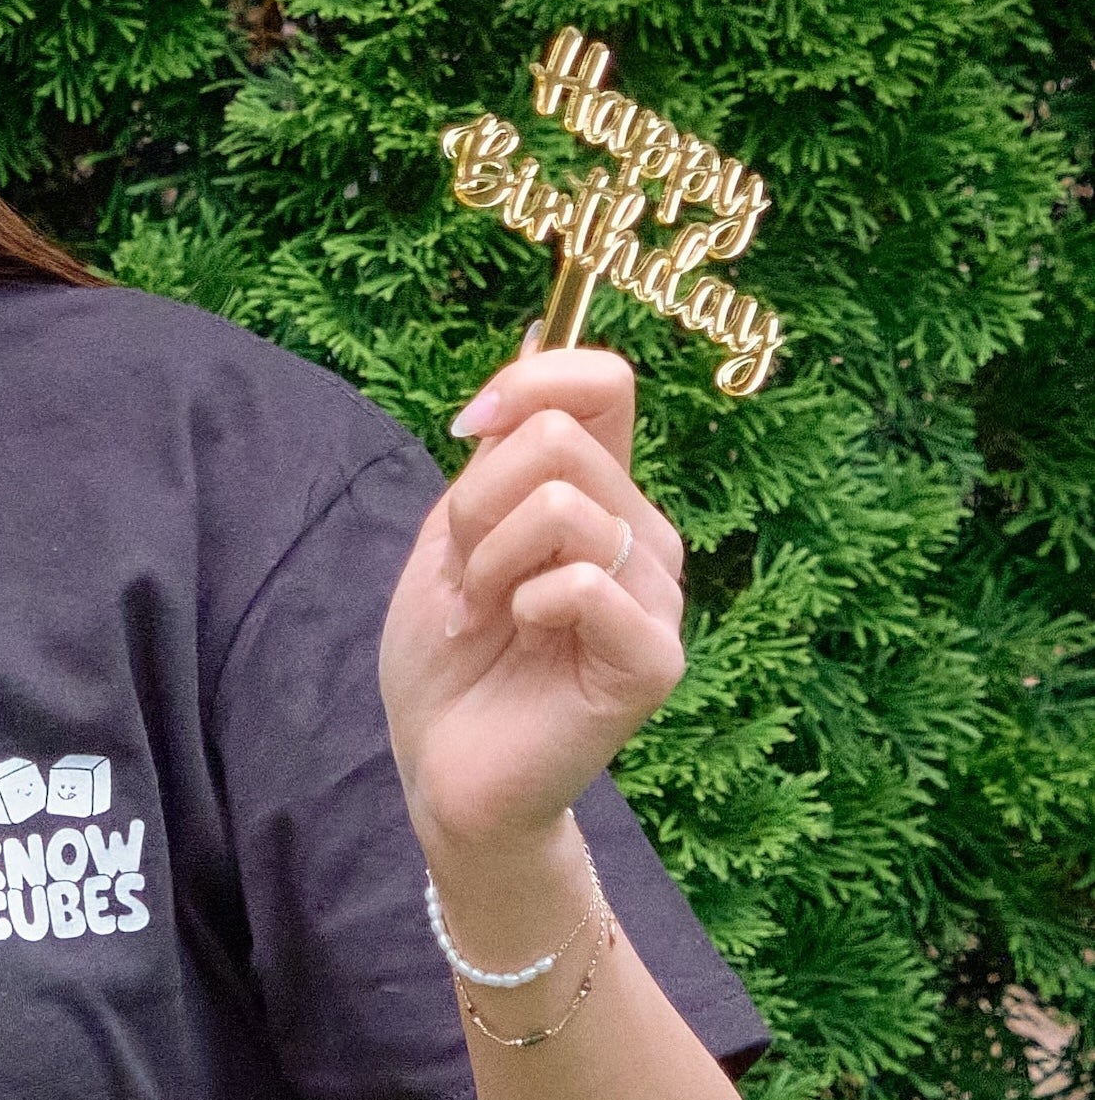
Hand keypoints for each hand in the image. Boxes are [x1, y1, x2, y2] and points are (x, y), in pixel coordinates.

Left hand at [379, 346, 683, 870]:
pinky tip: (521, 637)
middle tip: (468, 576)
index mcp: (601, 495)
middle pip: (559, 439)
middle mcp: (644, 534)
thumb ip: (496, 451)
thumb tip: (534, 338)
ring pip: (565, 506)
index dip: (529, 381)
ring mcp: (657, 597)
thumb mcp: (453, 534)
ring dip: (490, 560)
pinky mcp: (654, 658)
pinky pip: (586, 581)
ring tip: (487, 614)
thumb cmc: (449, 653)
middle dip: (477, 504)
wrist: (442, 761)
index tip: (466, 430)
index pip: (604, 381)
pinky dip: (527, 601)